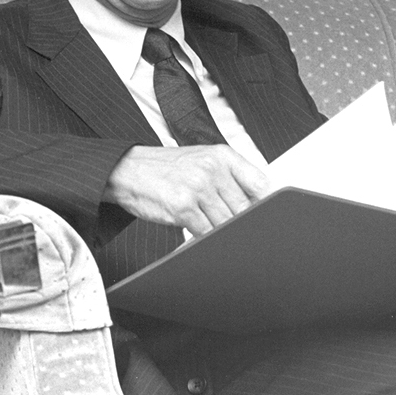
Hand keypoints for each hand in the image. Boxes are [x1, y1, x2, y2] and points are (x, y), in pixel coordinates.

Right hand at [103, 144, 271, 235]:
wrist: (127, 169)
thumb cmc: (167, 168)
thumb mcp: (203, 160)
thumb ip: (231, 177)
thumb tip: (257, 203)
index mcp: (222, 156)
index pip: (259, 183)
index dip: (266, 204)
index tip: (268, 217)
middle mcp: (212, 169)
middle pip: (245, 208)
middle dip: (242, 223)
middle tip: (238, 230)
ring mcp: (198, 188)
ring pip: (227, 223)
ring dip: (222, 232)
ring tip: (212, 228)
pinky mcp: (183, 207)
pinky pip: (206, 232)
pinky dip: (205, 238)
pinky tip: (198, 232)